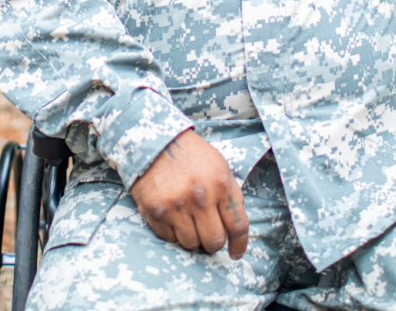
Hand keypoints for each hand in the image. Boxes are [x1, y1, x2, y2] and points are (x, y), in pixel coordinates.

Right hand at [130, 129, 248, 258]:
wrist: (158, 142)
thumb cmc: (193, 155)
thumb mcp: (220, 167)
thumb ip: (230, 194)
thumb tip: (236, 225)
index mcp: (221, 184)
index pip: (237, 225)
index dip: (239, 244)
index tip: (236, 253)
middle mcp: (200, 197)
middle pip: (214, 241)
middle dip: (213, 242)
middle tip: (209, 234)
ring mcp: (176, 206)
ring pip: (191, 244)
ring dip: (193, 237)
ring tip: (189, 221)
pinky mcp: (155, 211)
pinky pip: (169, 238)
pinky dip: (174, 232)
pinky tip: (173, 216)